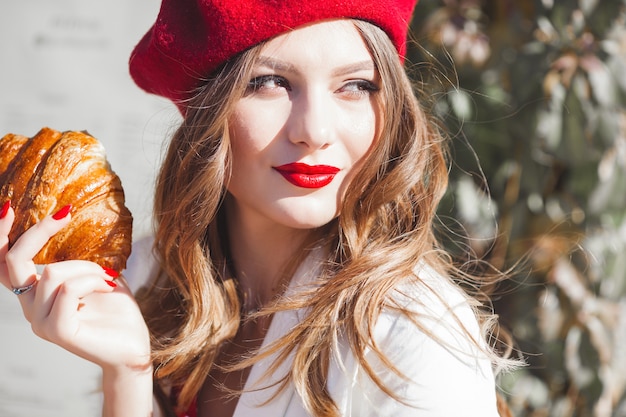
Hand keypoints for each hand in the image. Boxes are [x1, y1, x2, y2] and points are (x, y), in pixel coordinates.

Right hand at [0, 202, 150, 372]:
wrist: (133, 343)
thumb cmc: (116, 307)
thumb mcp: (97, 271)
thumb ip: (76, 254)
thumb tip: (69, 217)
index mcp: (34, 293)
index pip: (3, 263)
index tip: (10, 206)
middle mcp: (30, 308)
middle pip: (14, 261)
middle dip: (38, 231)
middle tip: (65, 213)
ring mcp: (40, 322)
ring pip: (51, 272)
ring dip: (86, 266)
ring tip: (107, 277)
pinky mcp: (57, 331)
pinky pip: (68, 290)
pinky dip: (92, 280)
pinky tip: (109, 286)